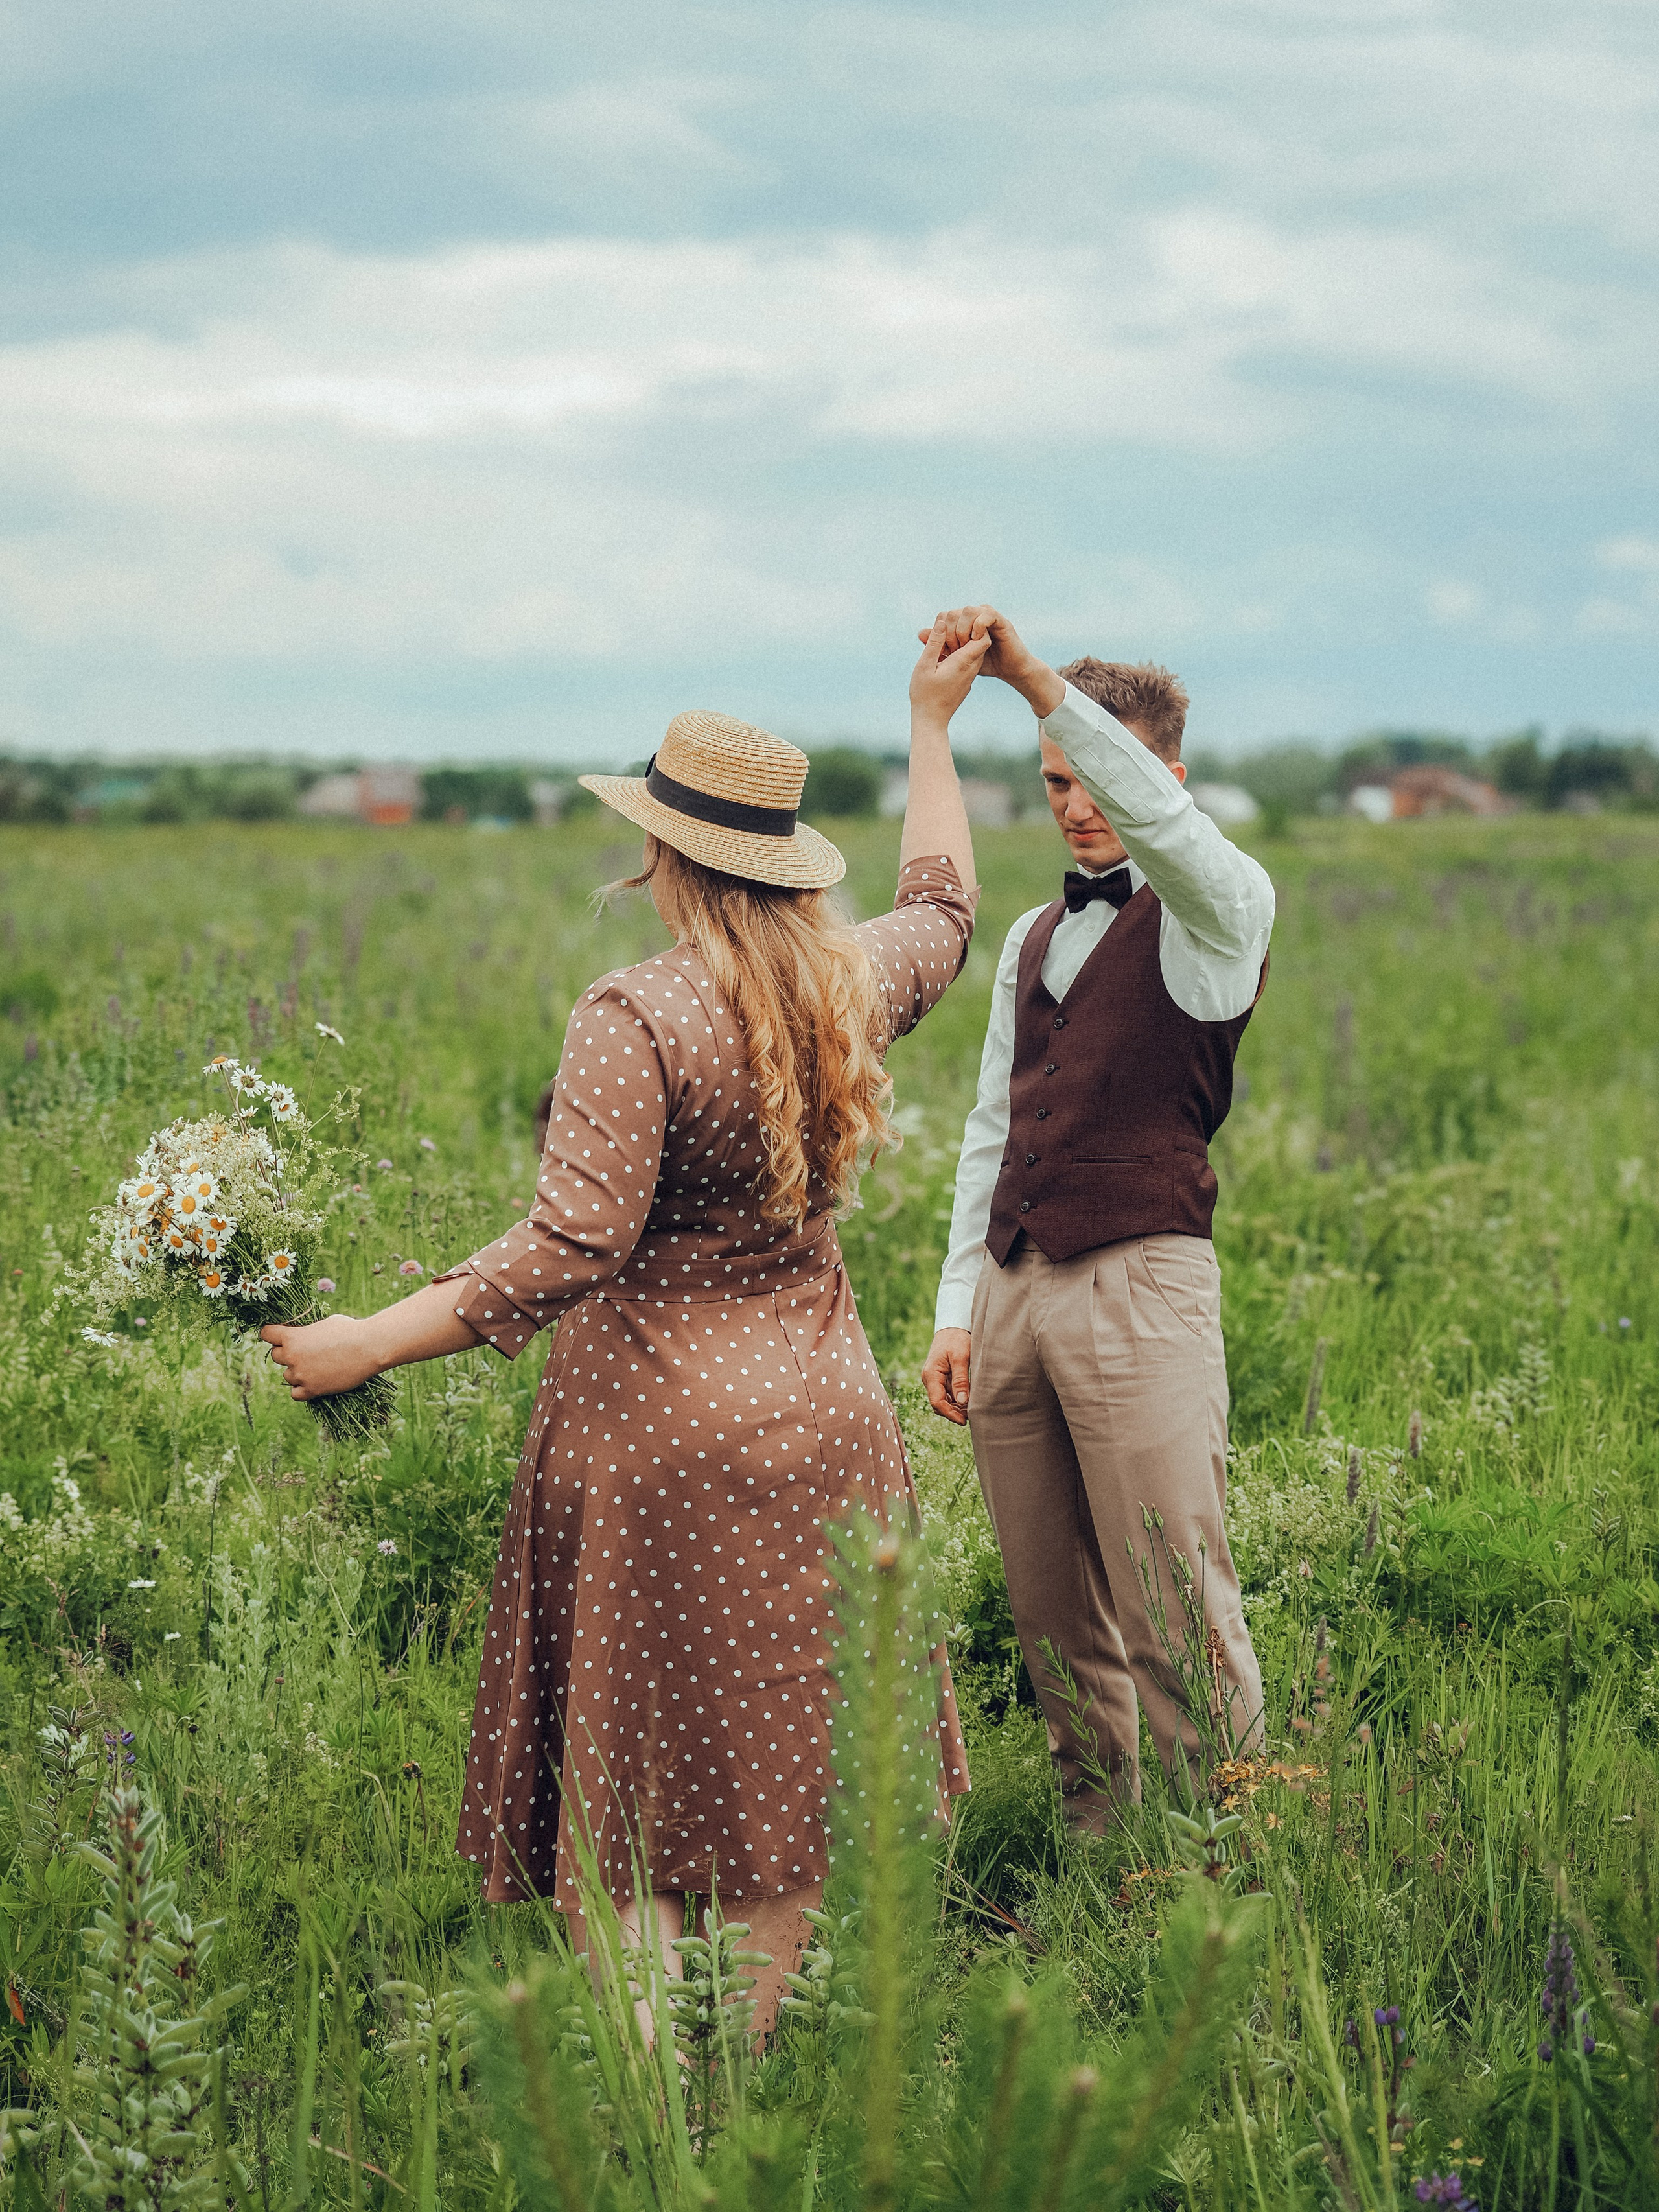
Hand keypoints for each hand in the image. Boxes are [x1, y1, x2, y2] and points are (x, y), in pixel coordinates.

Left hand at [262, 1315, 378, 1400]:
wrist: (369, 1348)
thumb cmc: (350, 1330)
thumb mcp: (324, 1323)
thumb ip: (307, 1331)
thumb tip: (302, 1335)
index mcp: (292, 1337)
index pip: (266, 1334)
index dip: (273, 1334)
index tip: (280, 1335)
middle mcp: (292, 1357)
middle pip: (276, 1356)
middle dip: (287, 1353)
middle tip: (305, 1351)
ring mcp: (301, 1375)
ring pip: (287, 1376)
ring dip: (297, 1371)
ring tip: (316, 1366)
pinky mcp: (312, 1390)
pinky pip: (295, 1393)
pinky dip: (301, 1388)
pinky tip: (313, 1381)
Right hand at [908, 615, 991, 726]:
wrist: (932, 720)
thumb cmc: (925, 694)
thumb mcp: (925, 665)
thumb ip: (934, 643)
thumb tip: (942, 622)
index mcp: (964, 662)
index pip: (983, 637)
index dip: (973, 627)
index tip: (956, 629)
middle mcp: (972, 668)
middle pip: (978, 642)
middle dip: (964, 634)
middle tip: (945, 636)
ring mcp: (970, 676)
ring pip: (972, 653)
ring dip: (959, 646)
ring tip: (941, 648)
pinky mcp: (965, 682)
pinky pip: (967, 663)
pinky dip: (957, 657)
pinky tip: (941, 660)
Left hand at [914, 605, 1060, 714]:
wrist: (1011, 670)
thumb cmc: (986, 664)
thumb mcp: (958, 657)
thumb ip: (941, 645)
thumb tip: (921, 633)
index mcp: (964, 621)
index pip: (944, 616)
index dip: (940, 632)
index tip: (945, 650)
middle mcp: (975, 614)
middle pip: (953, 612)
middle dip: (949, 632)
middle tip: (955, 649)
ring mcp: (988, 615)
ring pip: (968, 610)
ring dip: (962, 630)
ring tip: (965, 646)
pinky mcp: (1001, 620)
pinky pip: (986, 615)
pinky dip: (978, 627)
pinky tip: (977, 641)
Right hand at [921, 1328, 972, 1423]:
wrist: (953, 1326)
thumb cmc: (956, 1339)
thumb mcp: (960, 1357)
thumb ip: (961, 1379)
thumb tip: (962, 1401)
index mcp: (931, 1375)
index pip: (937, 1402)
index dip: (950, 1414)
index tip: (964, 1420)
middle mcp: (930, 1379)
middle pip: (939, 1404)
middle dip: (954, 1413)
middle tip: (972, 1416)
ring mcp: (935, 1380)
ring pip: (943, 1401)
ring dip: (956, 1408)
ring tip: (972, 1410)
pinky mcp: (942, 1379)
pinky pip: (947, 1395)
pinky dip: (957, 1401)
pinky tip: (969, 1402)